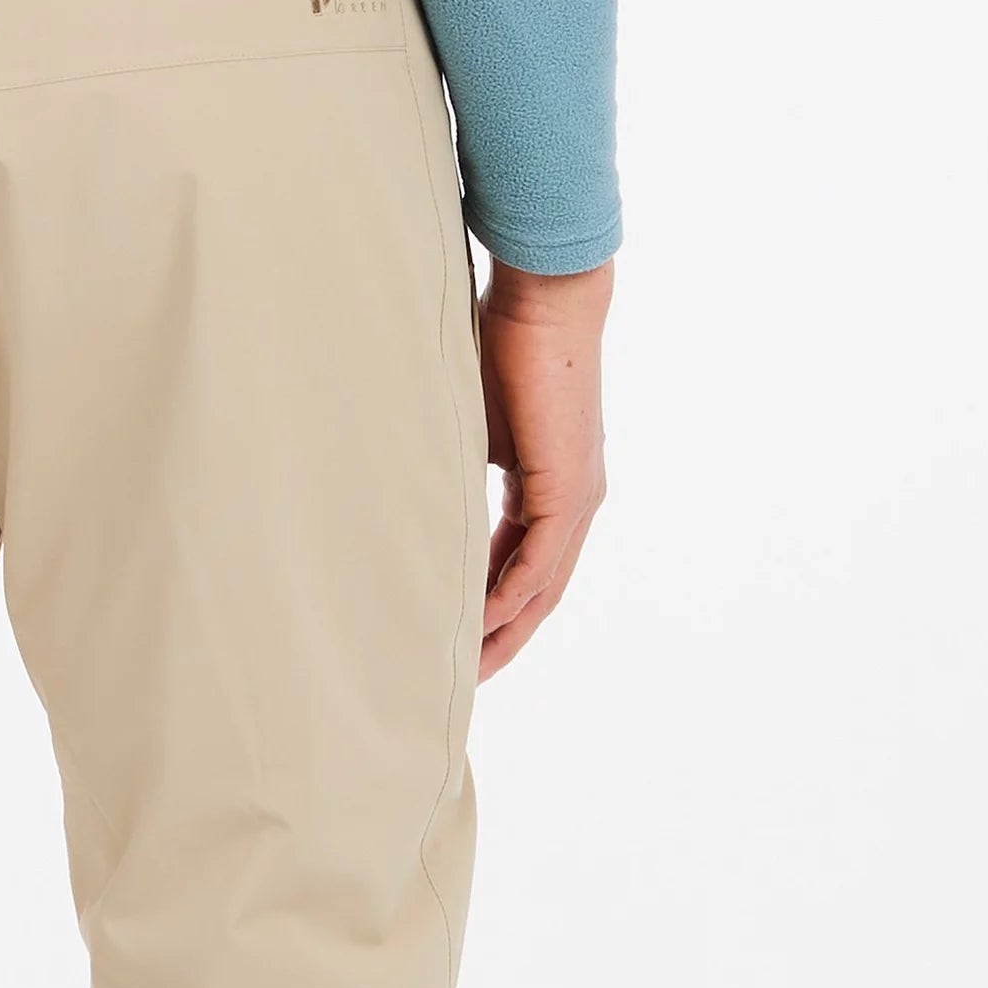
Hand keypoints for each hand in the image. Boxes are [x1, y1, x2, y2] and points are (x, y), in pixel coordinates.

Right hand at [477, 258, 611, 680]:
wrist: (544, 302)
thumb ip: (453, 469)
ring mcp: (575, 500)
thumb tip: (411, 494)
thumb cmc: (503, 346)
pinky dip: (509, 599)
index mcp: (550, 488)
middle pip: (538, 595)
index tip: (454, 643)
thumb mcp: (470, 428)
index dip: (489, 609)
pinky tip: (479, 626)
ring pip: (541, 588)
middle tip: (463, 684)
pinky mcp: (568, 491)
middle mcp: (572, 502)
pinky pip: (538, 564)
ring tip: (466, 672)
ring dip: (505, 633)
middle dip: (500, 642)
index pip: (521, 567)